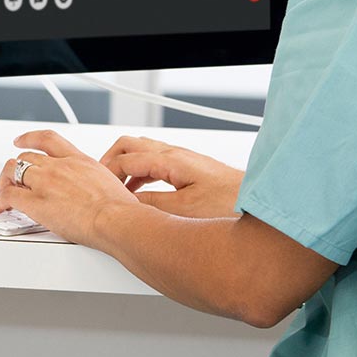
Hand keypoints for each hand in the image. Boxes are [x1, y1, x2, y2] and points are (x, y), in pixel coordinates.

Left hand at [0, 129, 141, 246]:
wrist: (116, 218)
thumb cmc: (120, 207)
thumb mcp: (110, 182)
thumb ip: (95, 182)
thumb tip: (98, 192)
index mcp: (78, 160)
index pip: (47, 139)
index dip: (29, 138)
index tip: (21, 141)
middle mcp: (58, 167)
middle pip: (26, 158)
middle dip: (16, 168)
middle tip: (12, 179)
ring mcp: (45, 182)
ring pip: (12, 171)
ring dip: (5, 181)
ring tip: (4, 192)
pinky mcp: (36, 202)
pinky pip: (9, 195)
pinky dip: (1, 200)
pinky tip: (1, 208)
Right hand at [98, 135, 244, 218]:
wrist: (262, 205)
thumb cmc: (231, 205)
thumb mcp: (183, 211)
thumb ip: (151, 205)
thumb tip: (126, 205)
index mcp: (170, 160)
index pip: (125, 158)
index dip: (105, 172)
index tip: (93, 187)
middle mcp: (176, 155)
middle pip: (131, 145)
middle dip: (110, 161)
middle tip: (98, 182)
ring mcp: (185, 161)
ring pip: (144, 153)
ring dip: (126, 167)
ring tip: (115, 188)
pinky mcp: (192, 170)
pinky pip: (156, 163)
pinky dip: (141, 173)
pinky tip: (141, 192)